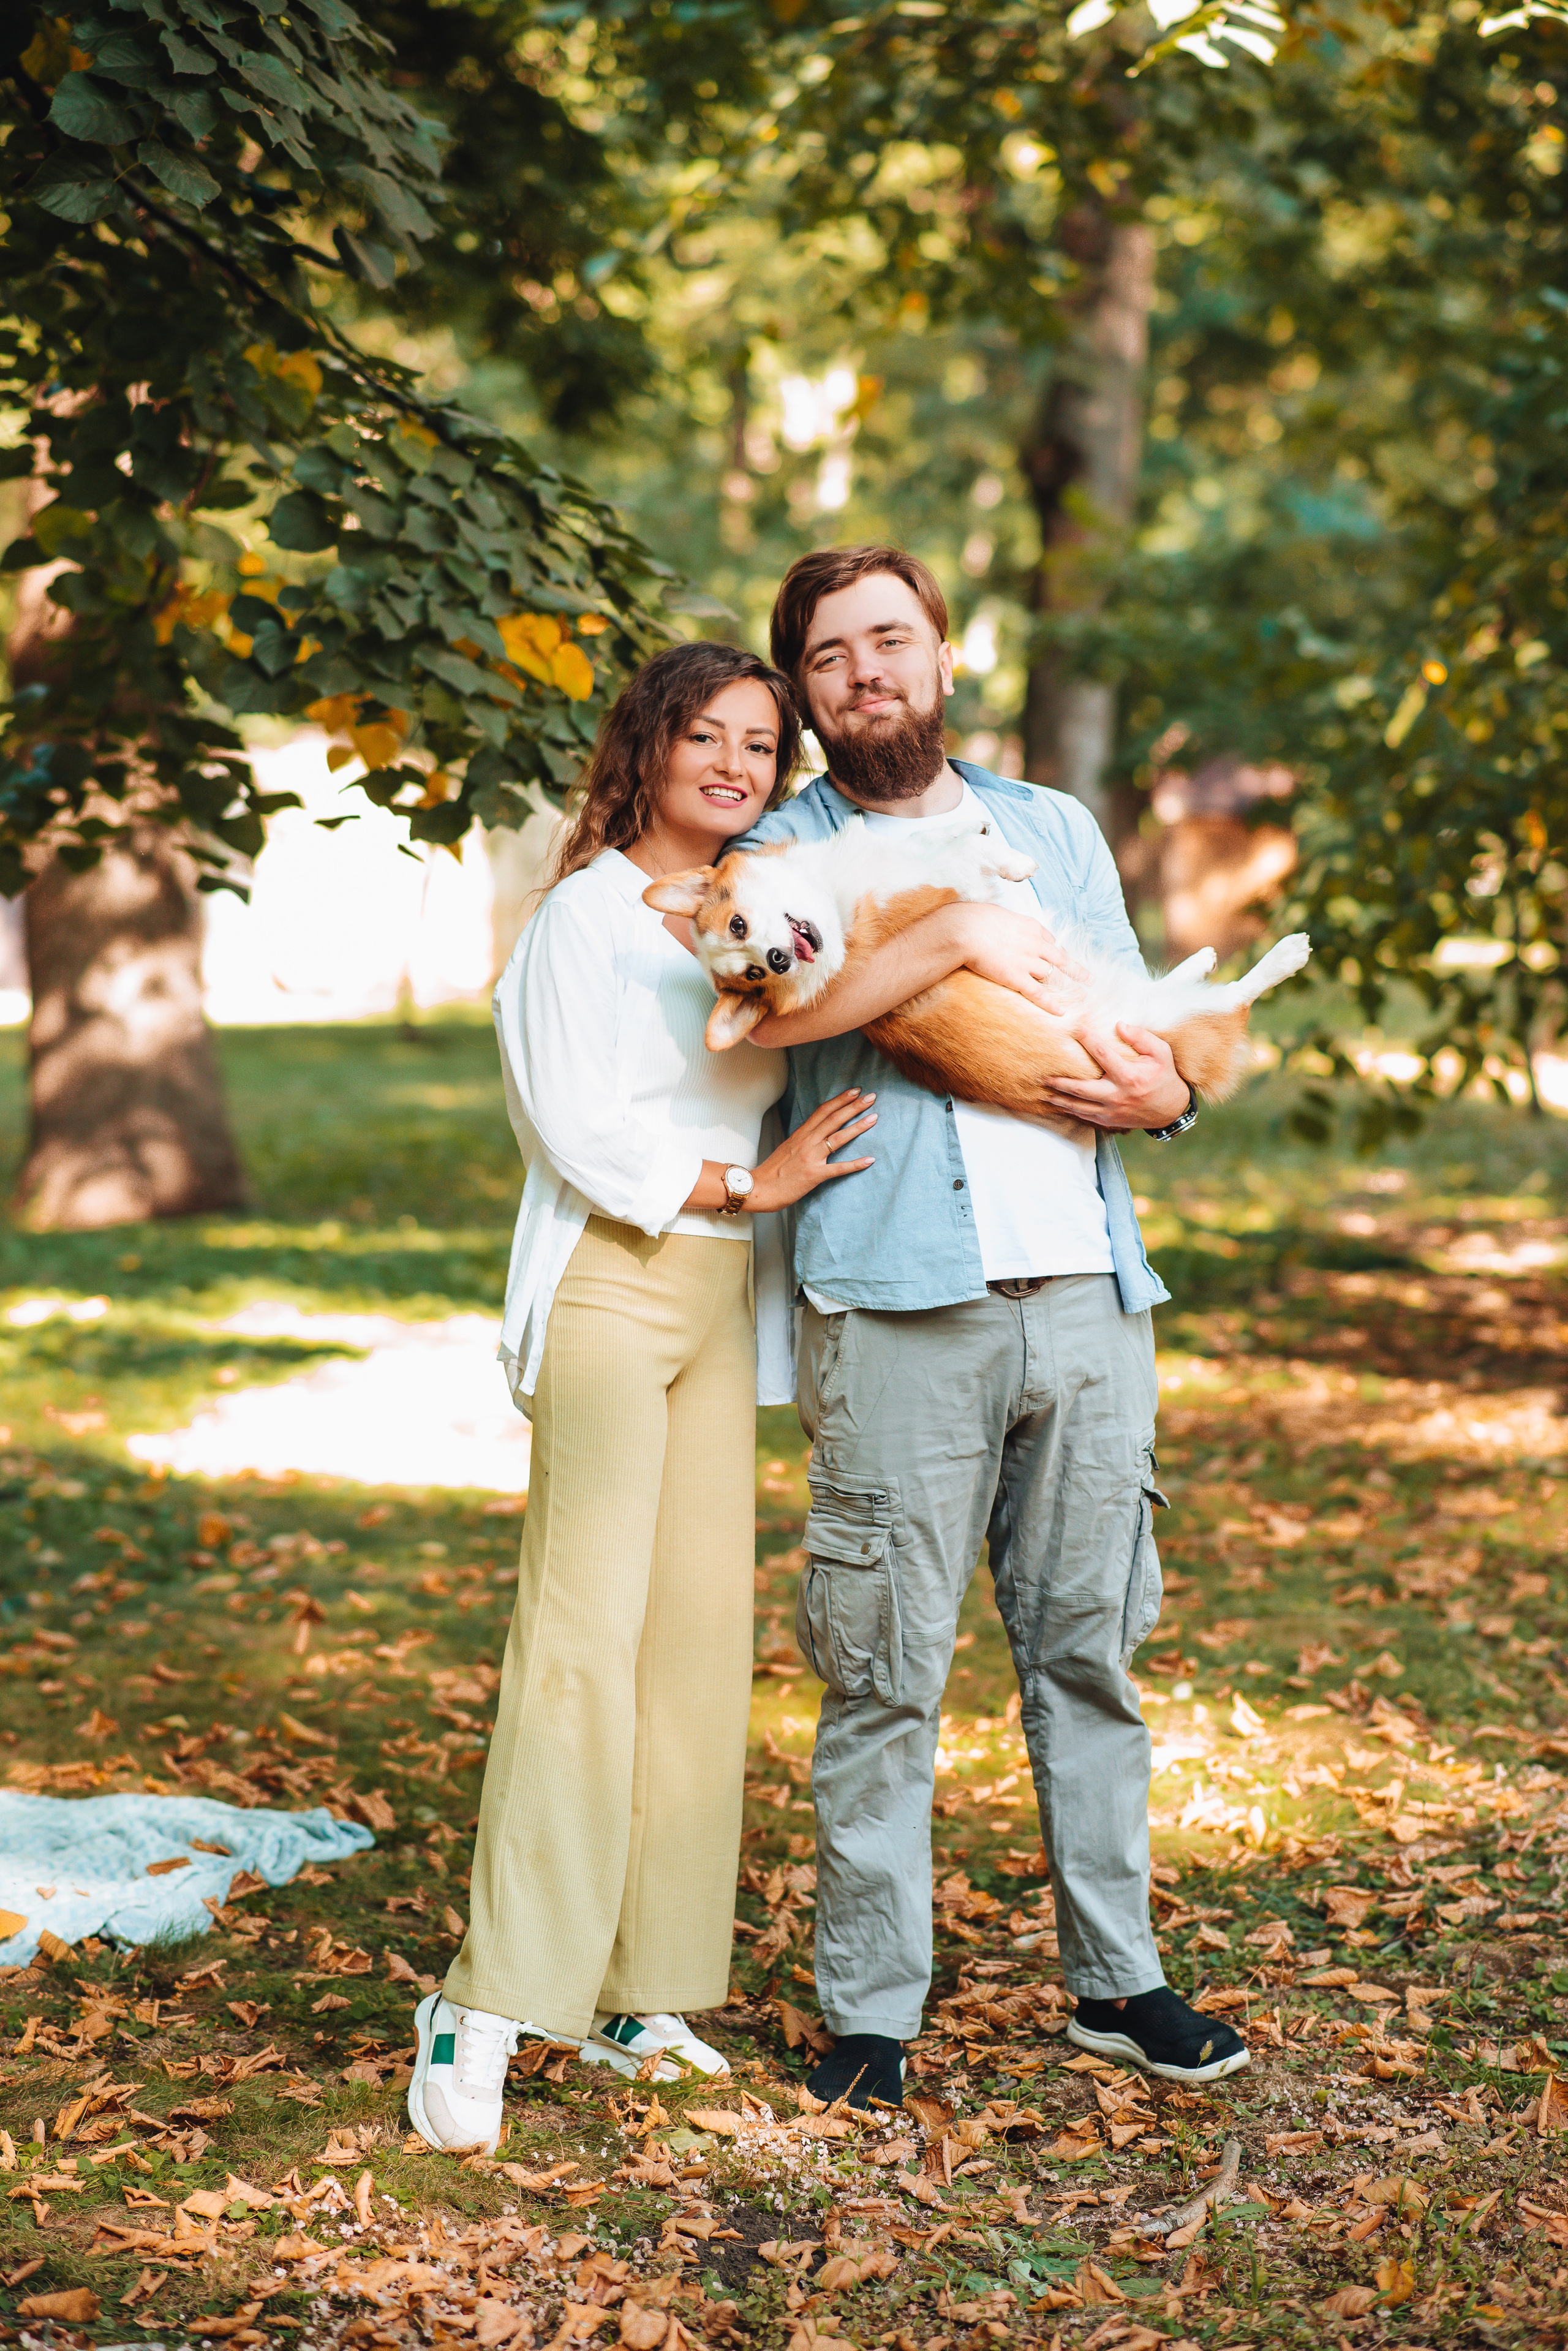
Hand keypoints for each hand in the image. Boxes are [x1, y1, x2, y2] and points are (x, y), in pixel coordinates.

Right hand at [752, 1090, 876, 1210]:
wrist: (758, 1188)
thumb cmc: (773, 1171)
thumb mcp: (787, 1147)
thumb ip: (803, 1139)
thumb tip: (817, 1133)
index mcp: (801, 1134)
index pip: (823, 1111)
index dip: (840, 1099)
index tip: (855, 1091)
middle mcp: (807, 1142)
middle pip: (833, 1119)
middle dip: (854, 1106)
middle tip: (871, 1097)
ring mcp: (811, 1158)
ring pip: (838, 1138)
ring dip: (858, 1127)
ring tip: (874, 1118)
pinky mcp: (814, 1175)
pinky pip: (839, 1168)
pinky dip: (855, 1164)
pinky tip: (870, 1160)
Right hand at [953, 904, 1088, 1013]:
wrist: (967, 929)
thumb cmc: (975, 919)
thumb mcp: (997, 914)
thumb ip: (1005, 923)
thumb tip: (999, 925)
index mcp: (1031, 927)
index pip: (1049, 940)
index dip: (1055, 951)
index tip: (1059, 957)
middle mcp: (1035, 944)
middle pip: (1061, 959)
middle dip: (1075, 970)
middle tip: (1088, 979)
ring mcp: (1028, 962)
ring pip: (1051, 975)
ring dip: (1063, 987)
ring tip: (1076, 998)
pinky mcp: (1017, 978)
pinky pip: (1038, 993)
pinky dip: (1050, 1004)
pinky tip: (1061, 1012)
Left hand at [1037, 1022, 1189, 1131]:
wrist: (1171, 1110)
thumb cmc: (1165, 1077)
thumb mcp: (1161, 1053)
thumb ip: (1142, 1038)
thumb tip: (1119, 1025)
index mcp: (1129, 1076)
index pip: (1102, 1055)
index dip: (1088, 1040)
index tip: (1075, 1028)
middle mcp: (1117, 1095)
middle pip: (1081, 1088)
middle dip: (1060, 1081)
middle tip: (1043, 1073)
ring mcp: (1111, 1110)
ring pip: (1078, 1106)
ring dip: (1059, 1099)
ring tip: (1043, 1091)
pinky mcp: (1109, 1120)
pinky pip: (1084, 1116)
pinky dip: (1069, 1110)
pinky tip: (1058, 1104)